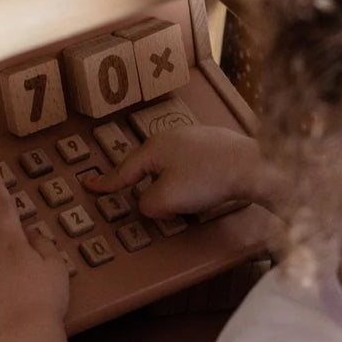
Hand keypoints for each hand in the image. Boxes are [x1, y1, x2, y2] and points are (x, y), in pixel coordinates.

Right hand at [84, 125, 282, 217]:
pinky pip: (193, 165)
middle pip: (149, 167)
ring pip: (172, 166)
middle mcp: (171, 137)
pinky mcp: (216, 144)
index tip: (89, 185)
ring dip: (173, 185)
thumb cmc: (205, 180)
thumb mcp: (165, 200)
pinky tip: (206, 190)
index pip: (123, 170)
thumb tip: (150, 202)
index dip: (106, 183)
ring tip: (186, 202)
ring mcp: (195, 137)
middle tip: (149, 203)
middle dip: (147, 186)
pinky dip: (193, 180)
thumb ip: (147, 203)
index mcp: (153, 148)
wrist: (253, 166)